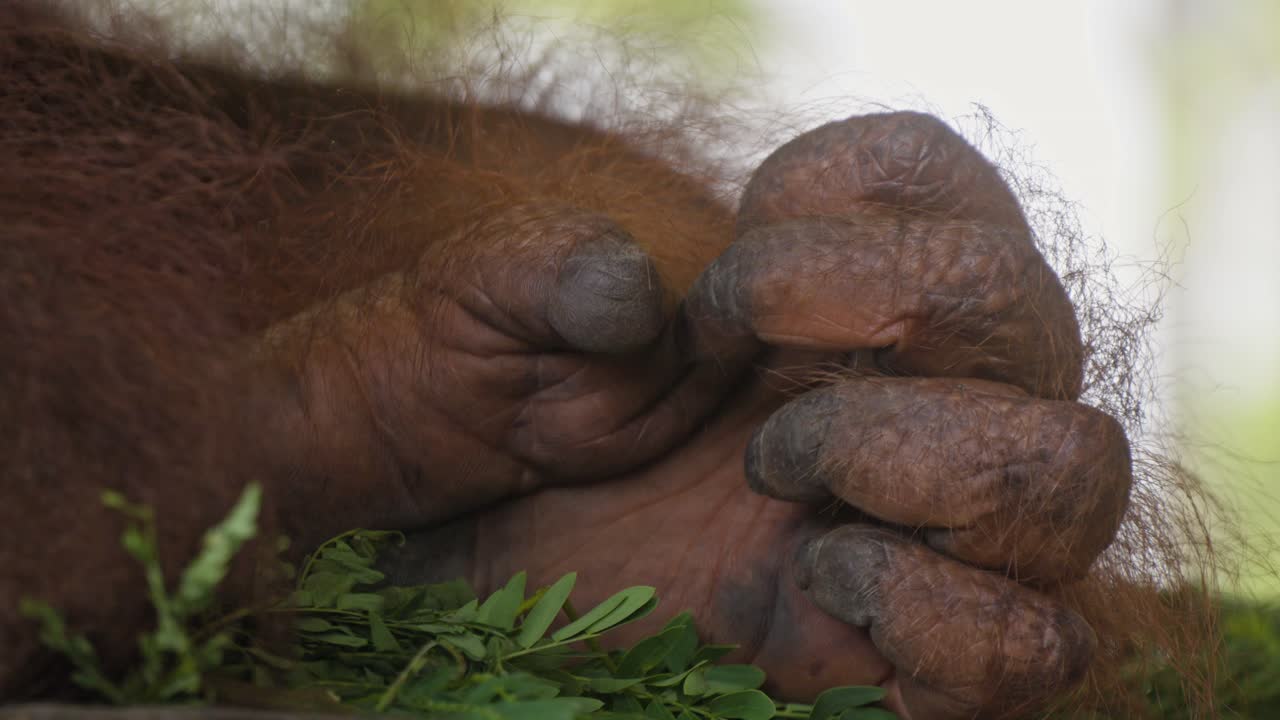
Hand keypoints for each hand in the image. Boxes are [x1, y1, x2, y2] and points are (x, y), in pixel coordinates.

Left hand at [383, 113, 1130, 718]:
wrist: (469, 560)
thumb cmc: (484, 424)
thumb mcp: (473, 321)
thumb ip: (542, 271)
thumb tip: (637, 302)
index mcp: (828, 287)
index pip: (940, 180)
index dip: (852, 200)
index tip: (727, 279)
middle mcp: (908, 391)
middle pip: (1032, 310)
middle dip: (893, 316)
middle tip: (741, 382)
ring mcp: (926, 529)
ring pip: (1073, 473)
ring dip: (927, 463)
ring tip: (777, 478)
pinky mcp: (916, 656)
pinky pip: (1038, 646)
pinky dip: (947, 621)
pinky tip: (819, 583)